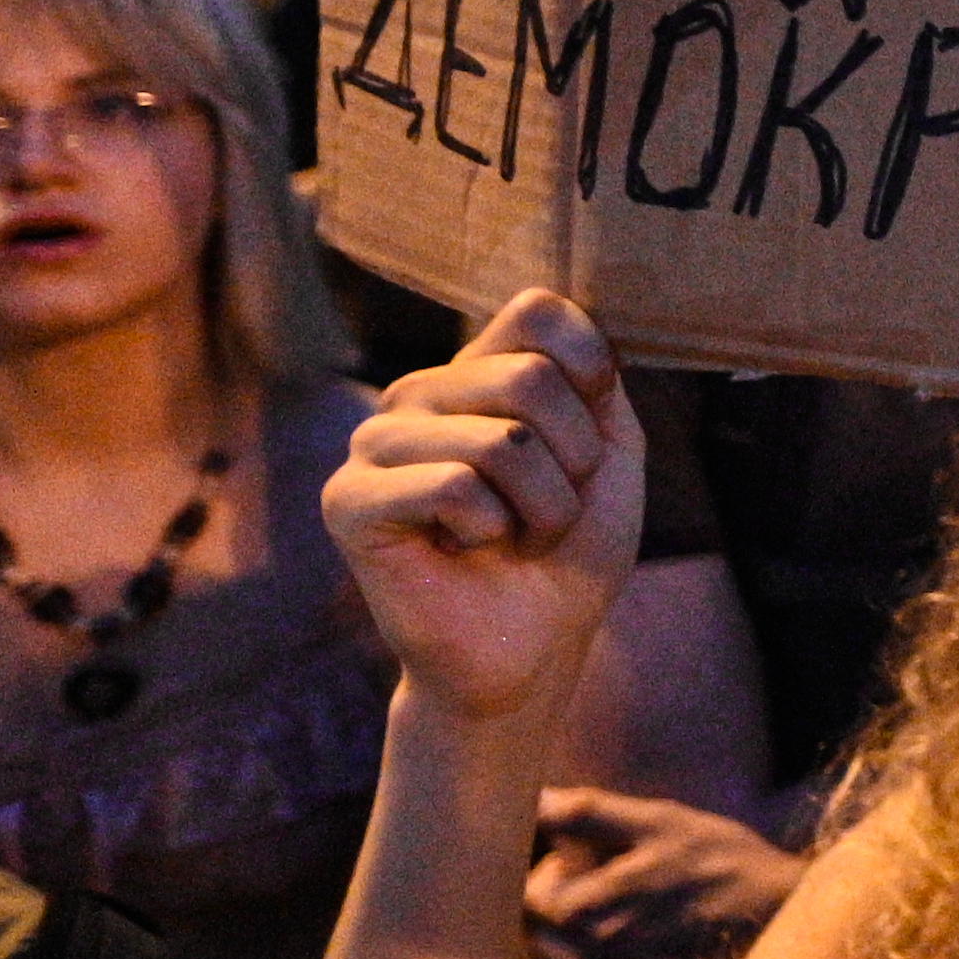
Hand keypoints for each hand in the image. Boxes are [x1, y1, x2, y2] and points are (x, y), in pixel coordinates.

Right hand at [326, 290, 647, 728]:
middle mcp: (418, 394)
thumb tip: (570, 313)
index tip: (594, 433)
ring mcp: (374, 442)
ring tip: (513, 536)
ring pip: (500, 439)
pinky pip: (452, 486)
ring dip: (542, 507)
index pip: (538, 309)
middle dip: (573, 460)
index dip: (590, 366)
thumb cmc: (570, 552)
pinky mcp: (347, 499)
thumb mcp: (610, 452)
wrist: (530, 649)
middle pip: (529, 376)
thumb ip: (595, 380)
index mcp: (476, 371)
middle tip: (549, 509)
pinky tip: (466, 552)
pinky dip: (490, 530)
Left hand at [524, 784, 805, 958]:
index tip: (581, 852)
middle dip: (560, 896)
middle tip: (610, 874)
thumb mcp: (659, 822)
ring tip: (630, 904)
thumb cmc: (721, 863)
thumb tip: (529, 797)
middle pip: (535, 925)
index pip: (521, 892)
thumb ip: (586, 812)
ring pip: (557, 954)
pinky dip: (597, 954)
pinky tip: (641, 934)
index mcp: (581, 910)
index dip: (546, 866)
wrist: (781, 923)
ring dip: (576, 927)